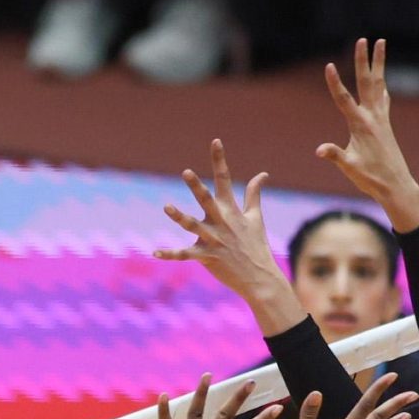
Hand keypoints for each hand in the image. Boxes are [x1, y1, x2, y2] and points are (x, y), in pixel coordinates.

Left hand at [153, 140, 297, 330]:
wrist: (260, 278)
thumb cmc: (256, 245)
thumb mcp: (256, 218)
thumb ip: (254, 194)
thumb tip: (263, 174)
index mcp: (231, 210)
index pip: (225, 180)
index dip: (219, 160)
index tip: (215, 141)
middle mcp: (222, 222)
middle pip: (207, 200)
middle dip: (197, 187)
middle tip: (186, 172)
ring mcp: (214, 240)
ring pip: (193, 226)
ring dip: (179, 217)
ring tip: (167, 206)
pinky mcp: (207, 257)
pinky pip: (185, 255)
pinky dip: (170, 254)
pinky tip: (155, 253)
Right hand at [317, 40, 418, 231]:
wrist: (396, 186)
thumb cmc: (371, 178)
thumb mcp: (350, 168)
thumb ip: (335, 155)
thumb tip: (319, 150)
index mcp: (361, 126)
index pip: (344, 100)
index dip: (334, 83)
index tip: (328, 66)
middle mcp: (373, 117)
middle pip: (367, 82)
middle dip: (363, 61)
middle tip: (362, 39)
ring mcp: (381, 119)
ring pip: (378, 85)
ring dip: (378, 64)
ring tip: (380, 43)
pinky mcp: (385, 124)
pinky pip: (383, 98)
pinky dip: (381, 85)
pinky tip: (381, 81)